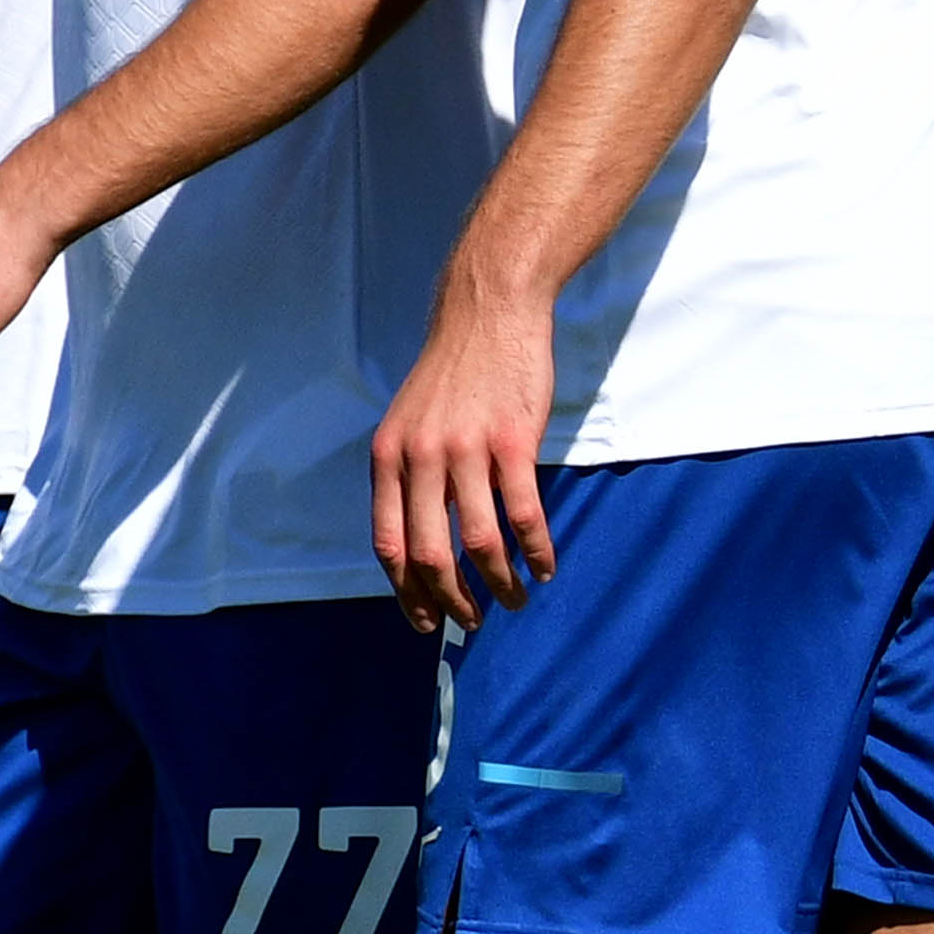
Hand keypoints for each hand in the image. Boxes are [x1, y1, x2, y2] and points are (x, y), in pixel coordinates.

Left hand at [370, 269, 561, 631]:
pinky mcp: (513, 442)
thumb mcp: (409, 422)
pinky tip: (545, 567)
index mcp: (389, 458)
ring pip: (480, 542)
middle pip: (430, 554)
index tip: (424, 622)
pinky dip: (536, 551)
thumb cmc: (453, 372)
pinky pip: (523, 514)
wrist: (488, 312)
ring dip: (500, 584)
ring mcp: (467, 451)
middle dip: (451, 601)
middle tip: (472, 621)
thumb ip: (408, 474)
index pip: (388, 544)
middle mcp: (421, 459)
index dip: (406, 593)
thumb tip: (419, 540)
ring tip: (514, 600)